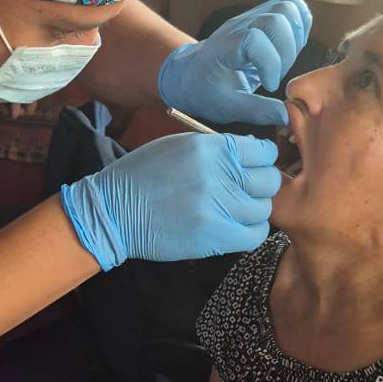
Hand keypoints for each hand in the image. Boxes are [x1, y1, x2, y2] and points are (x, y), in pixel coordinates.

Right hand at [60, 132, 280, 270]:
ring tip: (235, 211)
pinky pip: (255, 234)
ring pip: (263, 208)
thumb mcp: (179, 146)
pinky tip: (236, 227)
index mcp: (211, 148)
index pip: (263, 152)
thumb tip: (253, 154)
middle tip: (245, 191)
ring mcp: (218, 206)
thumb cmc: (144, 175)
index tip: (255, 167)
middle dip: (260, 186)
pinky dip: (251, 231)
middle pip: (268, 181)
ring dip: (253, 210)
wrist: (114, 211)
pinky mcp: (215, 235)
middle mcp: (218, 174)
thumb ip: (217, 149)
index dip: (263, 160)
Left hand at [158, 0, 312, 127]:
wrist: (192, 74)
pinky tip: (291, 49)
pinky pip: (291, 6)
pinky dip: (300, 25)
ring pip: (287, 6)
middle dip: (286, 51)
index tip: (269, 85)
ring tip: (284, 61)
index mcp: (224, 47)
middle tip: (277, 74)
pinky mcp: (263, 16)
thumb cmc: (206, 91)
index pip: (255, 39)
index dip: (271, 64)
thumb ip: (257, 111)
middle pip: (277, 18)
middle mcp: (238, 25)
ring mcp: (251, 17)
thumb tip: (287, 115)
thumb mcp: (227, 108)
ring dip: (296, 36)